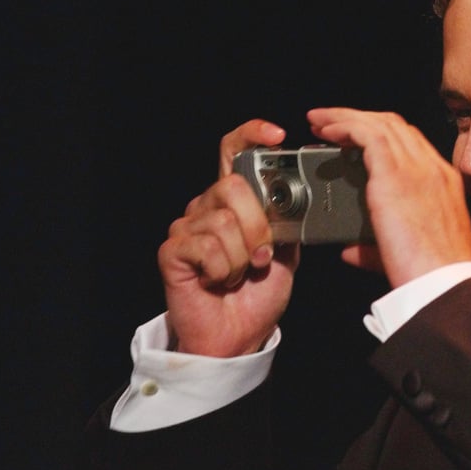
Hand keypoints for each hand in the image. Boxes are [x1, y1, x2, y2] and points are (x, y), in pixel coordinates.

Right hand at [157, 119, 297, 356]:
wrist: (239, 334)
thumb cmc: (259, 293)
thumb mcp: (285, 250)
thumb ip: (286, 219)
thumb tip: (298, 195)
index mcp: (235, 201)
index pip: (234, 151)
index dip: (251, 135)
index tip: (277, 135)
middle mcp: (206, 206)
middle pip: (232, 186)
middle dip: (258, 226)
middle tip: (262, 256)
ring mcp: (186, 227)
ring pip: (223, 221)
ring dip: (243, 256)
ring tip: (240, 273)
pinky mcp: (172, 251)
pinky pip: (205, 247)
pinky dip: (223, 270)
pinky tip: (219, 281)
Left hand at [306, 107, 470, 286]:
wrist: (444, 282)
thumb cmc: (430, 275)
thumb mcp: (403, 252)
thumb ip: (373, 247)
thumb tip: (349, 249)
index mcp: (441, 184)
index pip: (411, 143)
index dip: (380, 134)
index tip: (354, 138)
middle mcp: (432, 169)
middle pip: (395, 126)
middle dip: (360, 119)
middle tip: (329, 124)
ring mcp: (417, 169)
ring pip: (380, 123)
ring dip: (346, 117)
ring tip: (320, 121)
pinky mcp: (396, 175)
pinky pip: (368, 134)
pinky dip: (344, 125)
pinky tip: (326, 130)